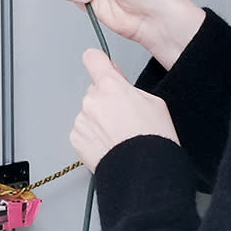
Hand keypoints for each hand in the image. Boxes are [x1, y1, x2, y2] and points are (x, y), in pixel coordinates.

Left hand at [70, 49, 177, 170]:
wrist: (144, 171)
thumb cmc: (154, 139)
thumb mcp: (154, 102)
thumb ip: (130, 87)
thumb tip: (118, 82)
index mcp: (111, 86)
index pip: (93, 59)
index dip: (99, 62)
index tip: (101, 65)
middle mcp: (92, 100)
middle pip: (95, 91)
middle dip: (106, 100)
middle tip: (124, 117)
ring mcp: (82, 120)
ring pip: (89, 113)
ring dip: (100, 120)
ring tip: (120, 135)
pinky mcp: (76, 138)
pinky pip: (83, 131)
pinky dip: (93, 136)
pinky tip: (110, 144)